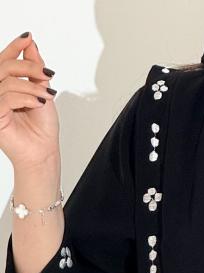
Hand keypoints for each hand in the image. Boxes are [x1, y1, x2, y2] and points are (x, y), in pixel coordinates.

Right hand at [0, 31, 59, 170]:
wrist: (43, 151)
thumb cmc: (42, 127)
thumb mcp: (42, 90)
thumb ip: (34, 68)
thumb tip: (31, 44)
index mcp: (6, 85)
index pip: (5, 61)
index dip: (14, 48)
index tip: (28, 38)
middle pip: (5, 67)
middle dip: (28, 67)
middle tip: (46, 74)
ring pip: (8, 82)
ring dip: (31, 87)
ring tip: (45, 97)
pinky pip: (7, 98)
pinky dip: (26, 98)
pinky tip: (38, 103)